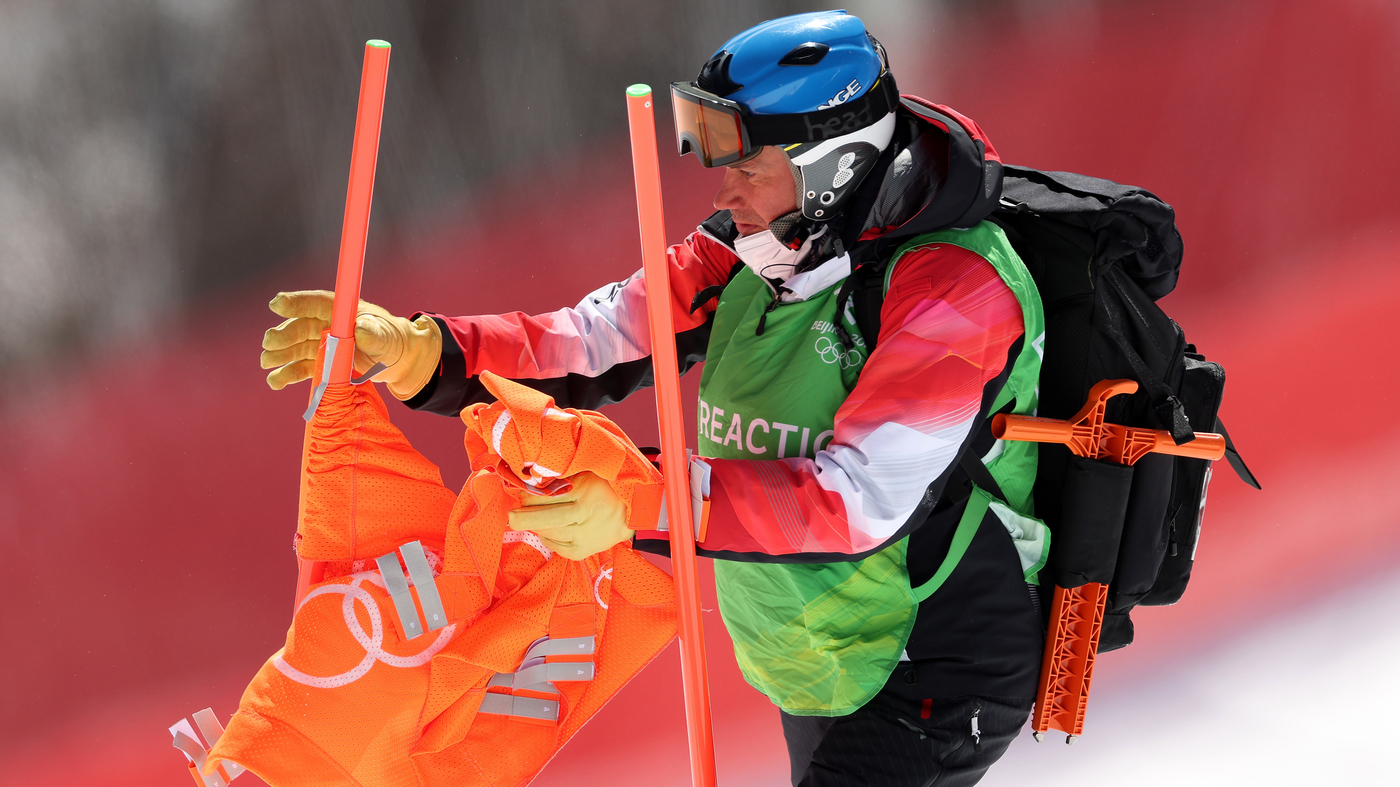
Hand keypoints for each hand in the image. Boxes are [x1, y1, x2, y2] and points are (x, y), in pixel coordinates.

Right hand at [260, 290, 441, 398]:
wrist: (399, 360)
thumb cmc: (392, 339)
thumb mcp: (386, 336)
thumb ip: (374, 334)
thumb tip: (362, 329)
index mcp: (341, 311)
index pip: (315, 302)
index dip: (295, 303)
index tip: (276, 305)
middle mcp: (328, 325)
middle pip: (300, 327)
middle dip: (283, 335)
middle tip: (270, 344)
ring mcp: (323, 344)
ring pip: (296, 348)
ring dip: (280, 355)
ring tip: (267, 363)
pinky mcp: (323, 364)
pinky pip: (302, 368)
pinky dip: (287, 375)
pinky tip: (275, 381)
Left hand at [507, 472, 632, 560]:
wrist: (630, 514)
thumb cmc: (604, 489)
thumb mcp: (586, 474)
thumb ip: (562, 477)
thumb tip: (531, 480)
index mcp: (586, 491)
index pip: (549, 496)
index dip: (531, 495)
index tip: (523, 493)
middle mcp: (586, 516)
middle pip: (546, 519)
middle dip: (523, 518)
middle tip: (511, 516)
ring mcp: (585, 536)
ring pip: (548, 533)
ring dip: (535, 526)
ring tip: (531, 518)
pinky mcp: (582, 552)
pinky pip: (555, 547)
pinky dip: (546, 538)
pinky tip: (546, 531)